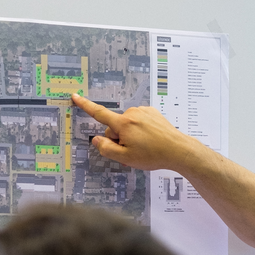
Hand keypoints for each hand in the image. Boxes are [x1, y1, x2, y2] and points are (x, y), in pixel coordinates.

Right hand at [70, 93, 204, 172]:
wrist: (178, 150)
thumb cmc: (153, 155)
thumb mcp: (125, 157)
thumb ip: (106, 148)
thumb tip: (96, 139)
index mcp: (123, 123)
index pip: (99, 113)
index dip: (85, 105)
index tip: (75, 96)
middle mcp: (132, 113)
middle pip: (115, 126)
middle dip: (118, 138)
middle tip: (131, 152)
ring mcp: (143, 112)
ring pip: (127, 124)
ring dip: (130, 135)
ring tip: (143, 147)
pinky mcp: (152, 113)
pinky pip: (138, 121)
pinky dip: (140, 130)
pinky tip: (150, 140)